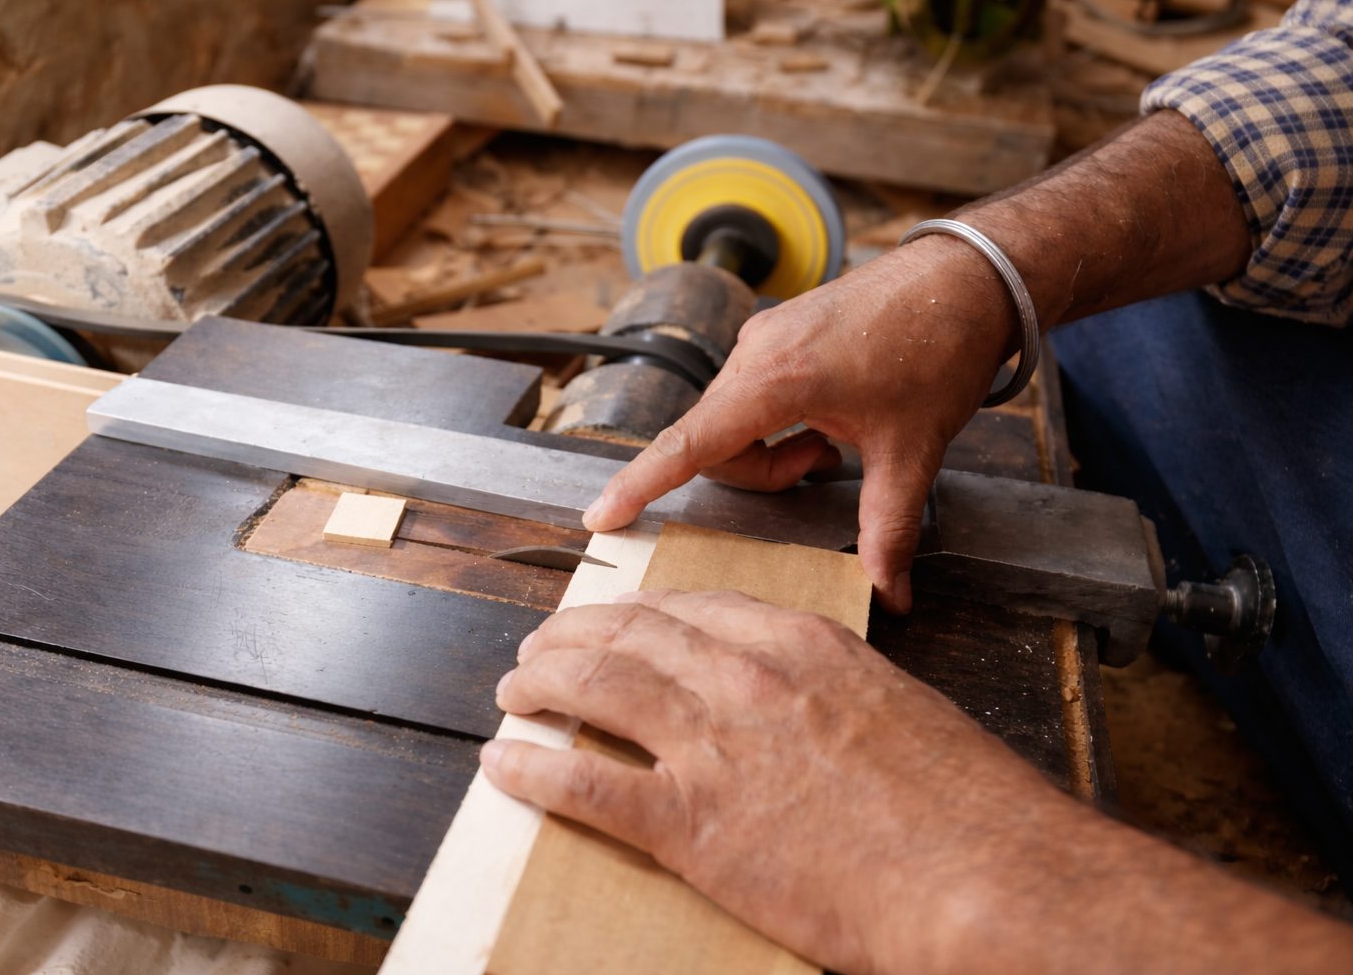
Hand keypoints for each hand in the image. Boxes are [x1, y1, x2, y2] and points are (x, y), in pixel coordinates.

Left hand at [482, 591, 1352, 974]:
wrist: (983, 875)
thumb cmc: (961, 806)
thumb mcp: (895, 708)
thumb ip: (827, 689)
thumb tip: (792, 703)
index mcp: (796, 645)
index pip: (687, 610)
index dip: (631, 613)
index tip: (608, 620)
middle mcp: (743, 678)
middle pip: (628, 635)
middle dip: (570, 636)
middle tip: (541, 647)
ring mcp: (712, 747)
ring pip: (595, 689)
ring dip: (539, 685)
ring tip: (514, 689)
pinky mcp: (691, 824)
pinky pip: (585, 784)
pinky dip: (532, 770)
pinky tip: (504, 763)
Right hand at [580, 111, 1251, 615]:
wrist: (967, 276)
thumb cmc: (938, 348)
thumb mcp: (914, 450)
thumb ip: (890, 527)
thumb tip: (892, 593)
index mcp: (776, 381)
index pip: (690, 444)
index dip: (641, 484)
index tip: (601, 514)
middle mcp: (755, 354)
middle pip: (715, 441)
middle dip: (761, 472)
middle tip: (828, 466)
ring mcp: (764, 338)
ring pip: (735, 420)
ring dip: (773, 447)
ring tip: (835, 441)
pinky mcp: (778, 332)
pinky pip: (753, 393)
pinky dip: (780, 420)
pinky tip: (832, 415)